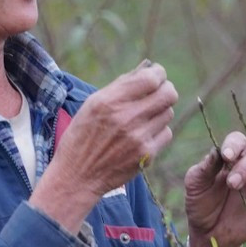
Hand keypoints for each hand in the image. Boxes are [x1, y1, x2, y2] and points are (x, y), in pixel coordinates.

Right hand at [31, 61, 177, 231]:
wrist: (77, 176)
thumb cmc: (81, 138)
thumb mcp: (91, 106)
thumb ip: (119, 87)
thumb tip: (145, 70)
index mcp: (109, 101)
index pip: (151, 78)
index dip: (158, 73)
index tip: (156, 75)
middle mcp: (126, 117)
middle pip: (168, 94)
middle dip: (167, 89)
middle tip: (160, 92)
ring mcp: (138, 137)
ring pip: (168, 113)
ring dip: (159, 112)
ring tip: (144, 117)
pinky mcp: (146, 155)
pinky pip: (166, 134)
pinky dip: (158, 132)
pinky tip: (143, 135)